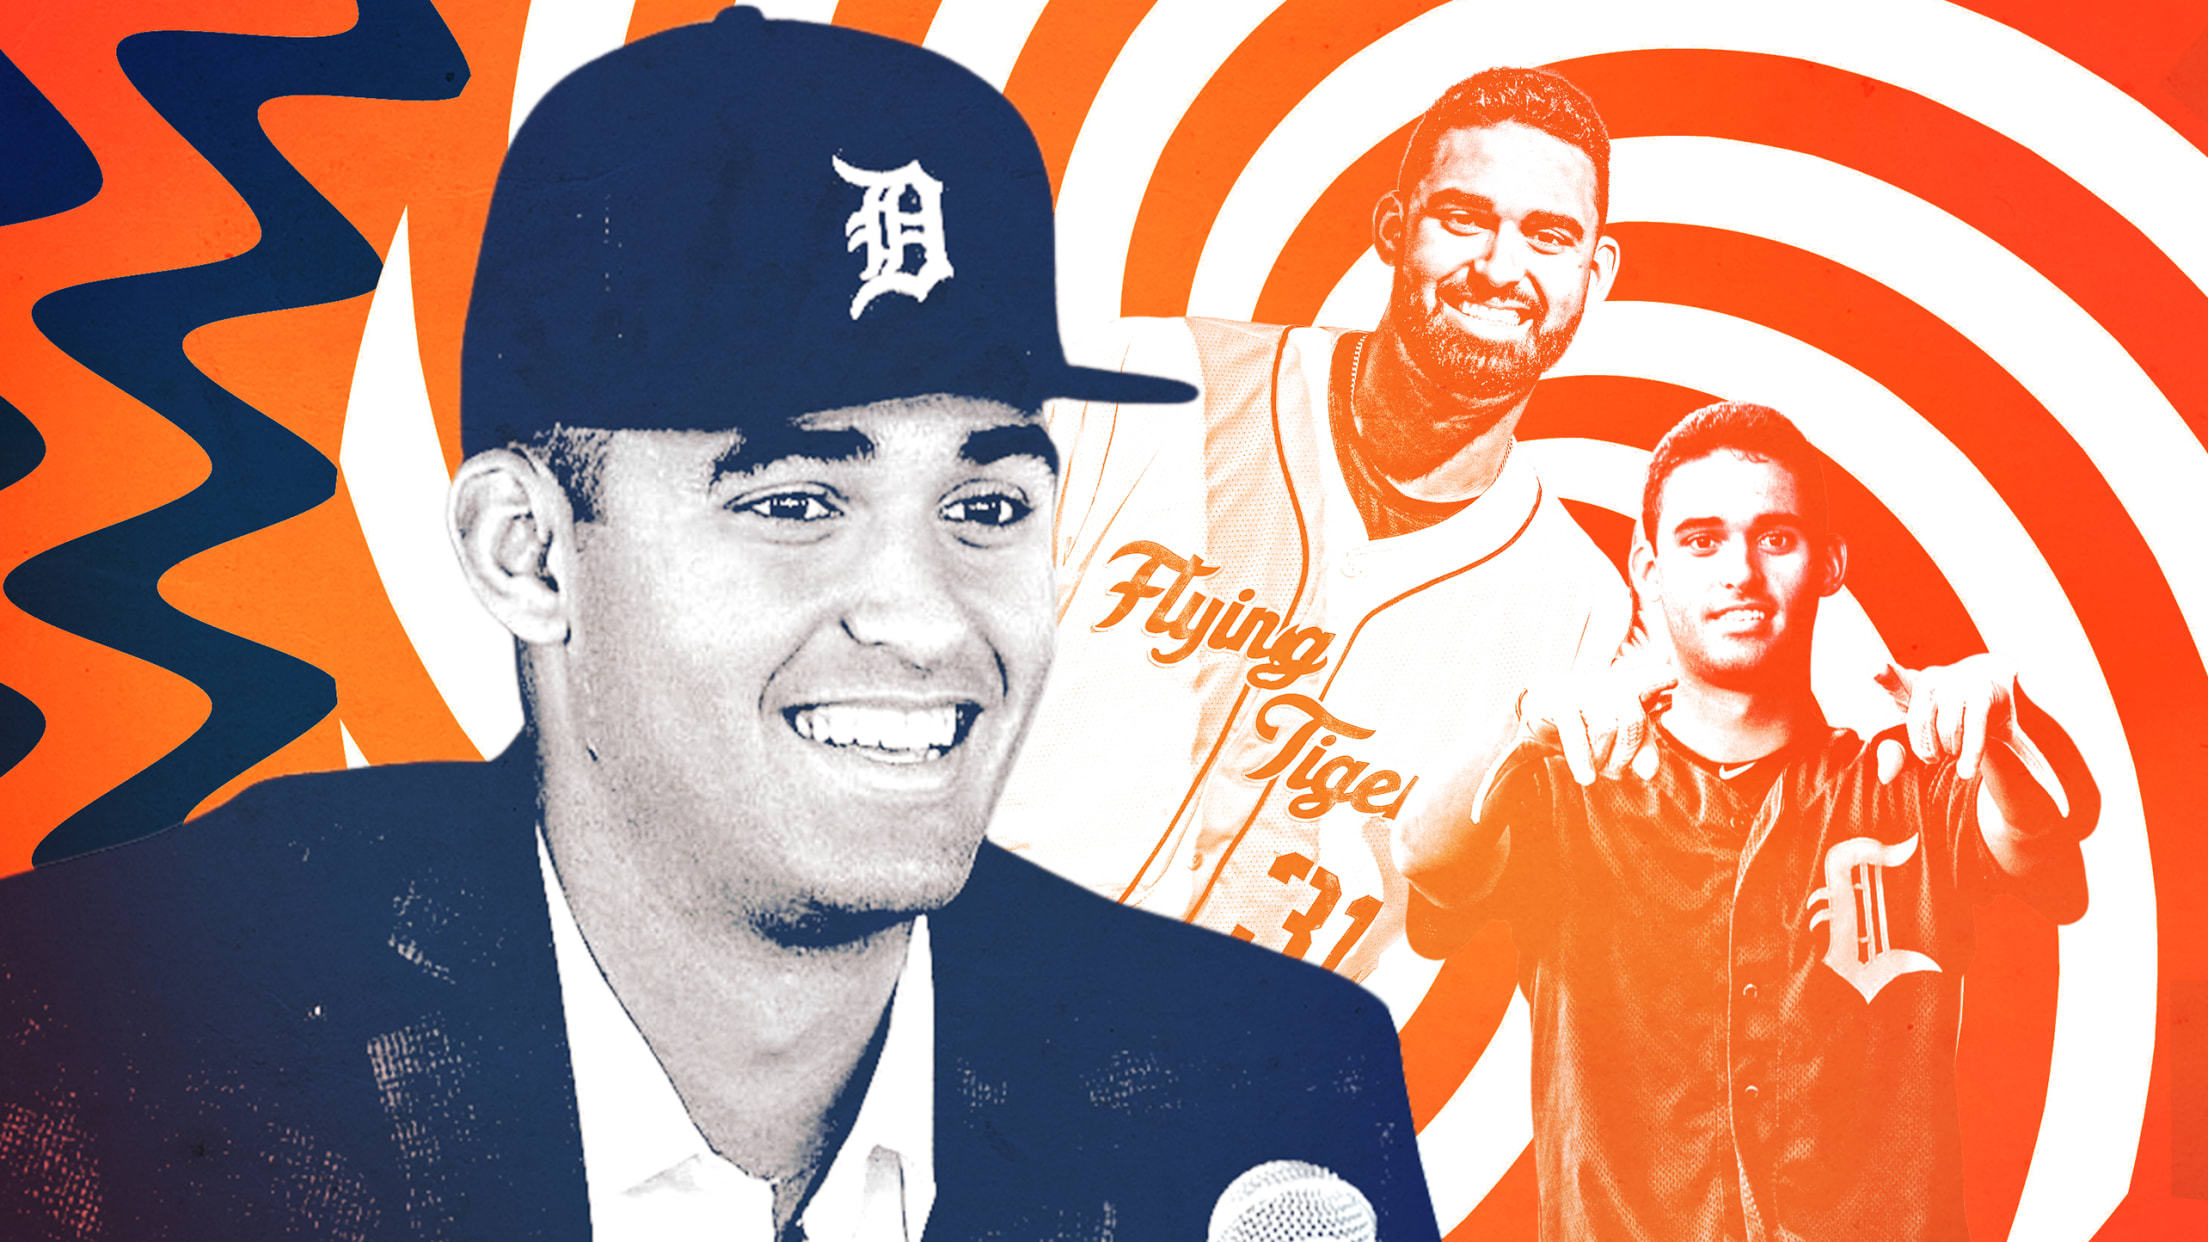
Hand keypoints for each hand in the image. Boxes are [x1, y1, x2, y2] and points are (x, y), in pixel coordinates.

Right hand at [1519, 658, 1677, 784]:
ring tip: (1594, 768)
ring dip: (1601, 758)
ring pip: (1606, 727)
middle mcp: (1606, 683)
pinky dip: (1582, 759)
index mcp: (1628, 686)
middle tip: (1614, 769)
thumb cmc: (1586, 727)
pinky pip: (1576, 734)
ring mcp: (1581, 690)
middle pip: (1633, 718)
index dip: (1661, 678)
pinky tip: (1585, 776)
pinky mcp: (1557, 702)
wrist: (1538, 722)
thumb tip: (1648, 772)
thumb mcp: (1619, 740)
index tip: (1669, 682)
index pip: (1653, 675)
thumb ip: (1641, 750)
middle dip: (1626, 752)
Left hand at [1873, 654, 2017, 780]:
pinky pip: (1973, 728)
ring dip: (1952, 750)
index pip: (1894, 681)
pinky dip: (1970, 754)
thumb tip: (1884, 776)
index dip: (1885, 675)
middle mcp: (1932, 679)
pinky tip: (1966, 771)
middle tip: (1936, 756)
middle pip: (1921, 723)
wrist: (1994, 696)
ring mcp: (1958, 681)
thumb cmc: (1947, 717)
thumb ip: (1894, 753)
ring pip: (1948, 728)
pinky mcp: (1982, 692)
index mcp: (1909, 685)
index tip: (1875, 671)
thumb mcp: (1917, 734)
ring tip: (1955, 750)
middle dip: (1928, 749)